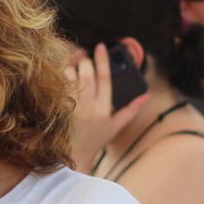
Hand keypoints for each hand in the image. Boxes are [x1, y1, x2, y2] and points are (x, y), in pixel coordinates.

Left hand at [68, 43, 148, 171]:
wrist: (74, 156)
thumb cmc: (95, 140)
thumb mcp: (115, 126)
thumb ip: (131, 110)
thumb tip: (146, 96)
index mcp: (103, 109)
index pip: (105, 78)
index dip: (103, 60)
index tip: (101, 46)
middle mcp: (87, 107)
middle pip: (87, 73)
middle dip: (85, 62)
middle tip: (85, 60)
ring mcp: (71, 108)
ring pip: (70, 76)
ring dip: (71, 69)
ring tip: (73, 72)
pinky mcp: (58, 109)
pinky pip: (58, 86)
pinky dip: (60, 78)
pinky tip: (62, 80)